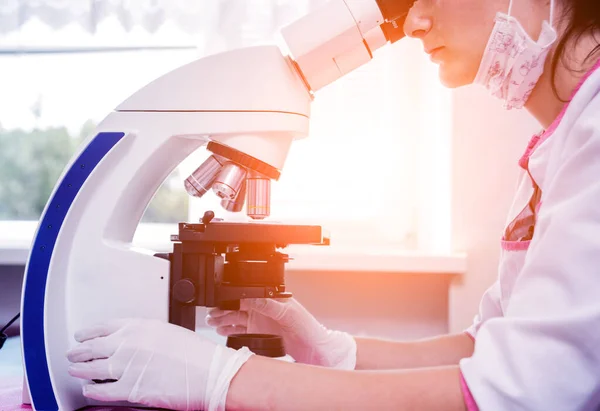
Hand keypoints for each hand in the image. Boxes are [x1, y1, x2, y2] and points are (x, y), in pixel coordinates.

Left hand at [66, 318, 252, 410]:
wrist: (210, 373)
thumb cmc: (197, 355)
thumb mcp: (168, 333)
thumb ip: (145, 336)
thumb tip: (131, 343)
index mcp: (140, 327)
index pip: (104, 327)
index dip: (89, 332)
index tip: (82, 335)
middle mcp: (129, 344)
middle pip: (93, 347)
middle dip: (79, 351)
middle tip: (73, 353)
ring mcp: (126, 367)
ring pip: (91, 368)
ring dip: (80, 369)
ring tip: (75, 370)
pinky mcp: (129, 389)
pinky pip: (102, 390)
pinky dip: (92, 390)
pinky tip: (89, 389)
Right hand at [206, 298, 355, 368]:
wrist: (313, 347)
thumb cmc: (307, 325)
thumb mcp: (288, 311)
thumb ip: (268, 304)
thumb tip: (251, 297)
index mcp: (269, 298)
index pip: (246, 295)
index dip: (232, 298)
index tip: (221, 302)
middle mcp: (262, 309)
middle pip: (237, 306)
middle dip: (222, 309)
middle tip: (212, 314)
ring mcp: (259, 321)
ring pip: (235, 318)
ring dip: (223, 319)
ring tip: (212, 322)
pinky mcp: (258, 333)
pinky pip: (239, 330)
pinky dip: (228, 330)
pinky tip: (221, 330)